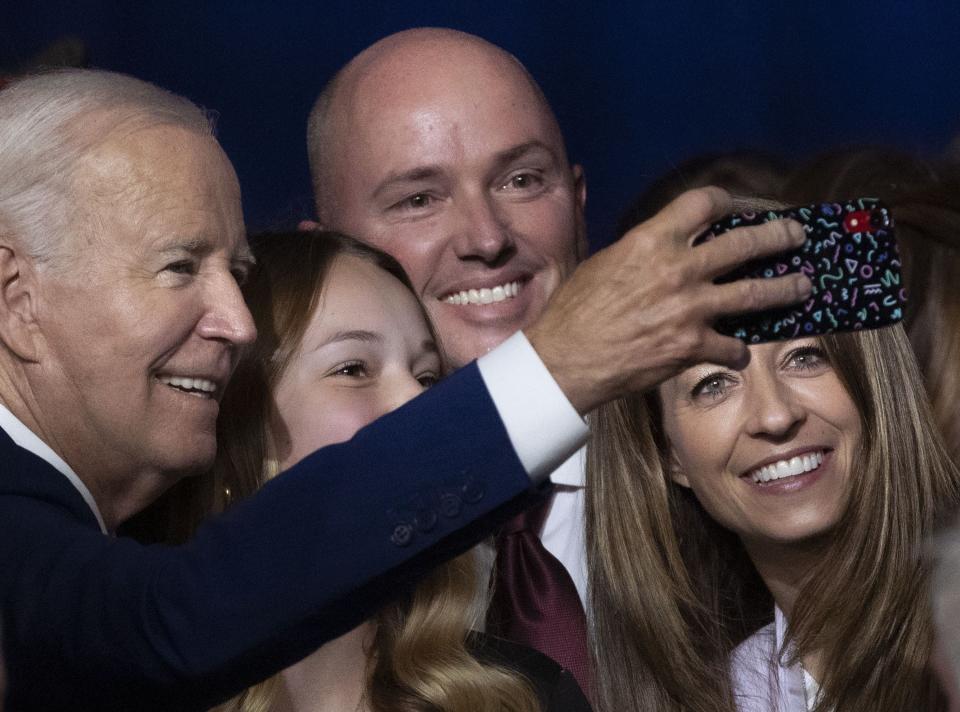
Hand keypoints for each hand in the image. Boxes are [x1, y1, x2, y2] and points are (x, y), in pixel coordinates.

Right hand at [525, 187, 810, 414]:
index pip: (703, 203)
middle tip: (795, 235)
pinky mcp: (693, 346)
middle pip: (746, 243)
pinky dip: (737, 349)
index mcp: (651, 241)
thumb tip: (657, 247)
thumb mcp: (603, 264)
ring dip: (785, 288)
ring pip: (756, 293)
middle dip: (778, 236)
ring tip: (803, 285)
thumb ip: (640, 252)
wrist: (565, 360)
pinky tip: (736, 351)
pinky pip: (733, 346)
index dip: (728, 201)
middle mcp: (678, 269)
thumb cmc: (574, 312)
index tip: (739, 208)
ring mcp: (690, 309)